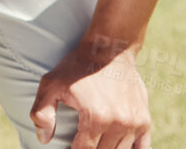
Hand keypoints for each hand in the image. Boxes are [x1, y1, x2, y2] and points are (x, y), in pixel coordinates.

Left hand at [30, 36, 151, 148]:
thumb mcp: (51, 83)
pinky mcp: (144, 119)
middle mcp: (118, 124)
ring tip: (97, 140)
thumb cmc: (78, 65)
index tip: (70, 146)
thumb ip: (41, 112)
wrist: (109, 47)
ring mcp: (134, 123)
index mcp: (96, 118)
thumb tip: (43, 139)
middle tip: (83, 140)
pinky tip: (118, 146)